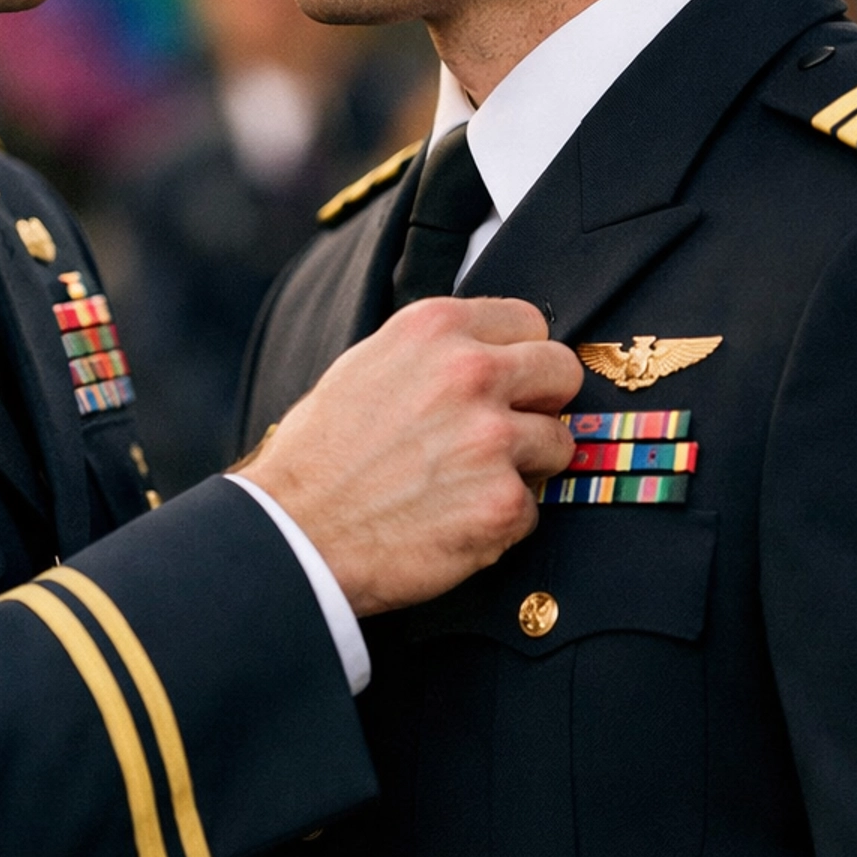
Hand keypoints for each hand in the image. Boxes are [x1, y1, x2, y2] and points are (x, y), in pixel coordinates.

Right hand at [239, 298, 580, 617]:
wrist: (294, 534)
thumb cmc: (319, 456)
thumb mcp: (366, 366)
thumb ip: (434, 353)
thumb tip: (488, 354)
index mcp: (434, 329)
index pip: (529, 322)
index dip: (518, 356)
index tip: (507, 382)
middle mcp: (470, 373)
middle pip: (562, 372)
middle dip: (541, 403)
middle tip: (504, 431)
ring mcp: (492, 439)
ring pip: (558, 444)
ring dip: (524, 466)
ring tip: (465, 483)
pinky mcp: (503, 503)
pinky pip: (532, 508)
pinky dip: (500, 520)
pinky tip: (452, 520)